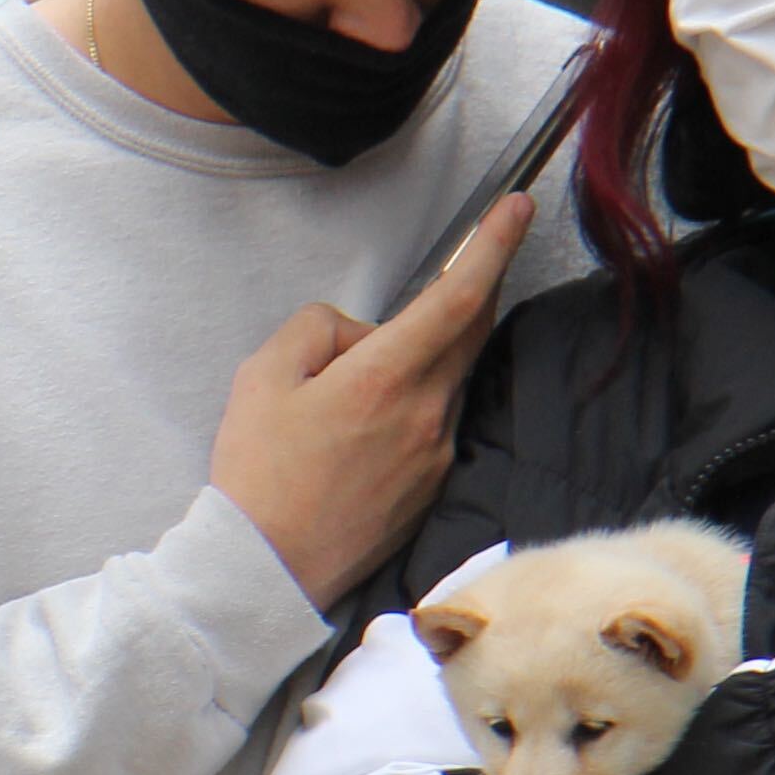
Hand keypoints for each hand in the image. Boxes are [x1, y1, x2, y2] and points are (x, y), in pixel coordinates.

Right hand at [205, 193, 529, 607]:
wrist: (267, 567)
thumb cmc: (257, 472)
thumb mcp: (262, 376)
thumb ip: (318, 328)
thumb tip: (360, 333)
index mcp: (385, 379)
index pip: (458, 297)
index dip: (493, 246)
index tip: (517, 208)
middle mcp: (427, 414)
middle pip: (470, 330)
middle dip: (478, 283)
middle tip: (482, 245)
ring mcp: (436, 453)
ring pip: (447, 376)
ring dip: (425, 353)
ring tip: (351, 386)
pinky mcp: (432, 485)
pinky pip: (436, 419)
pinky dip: (414, 399)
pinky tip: (362, 425)